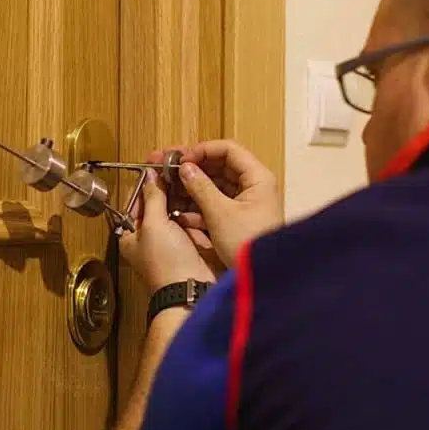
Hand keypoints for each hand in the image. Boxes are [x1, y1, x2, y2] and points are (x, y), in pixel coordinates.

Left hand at [119, 169, 222, 291]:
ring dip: (183, 197)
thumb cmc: (165, 261)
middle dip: (167, 189)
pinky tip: (201, 194)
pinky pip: (192, 220)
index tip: (157, 165)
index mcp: (131, 235)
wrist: (192, 288)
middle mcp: (149, 238)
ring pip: (176, 210)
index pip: (135, 202)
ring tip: (191, 177)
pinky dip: (196, 209)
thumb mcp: (153, 224)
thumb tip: (150, 174)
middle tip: (178, 168)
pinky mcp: (190, 243)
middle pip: (157, 205)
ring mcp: (171, 240)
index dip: (146, 184)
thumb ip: (152, 197)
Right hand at [149, 140, 282, 267]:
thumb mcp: (220, 214)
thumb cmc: (249, 245)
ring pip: (214, 186)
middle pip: (219, 166)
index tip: (181, 159)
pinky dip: (198, 206)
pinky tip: (179, 212)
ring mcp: (246, 203)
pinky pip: (215, 204)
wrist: (263, 279)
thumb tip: (185, 169)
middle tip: (166, 167)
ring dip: (192, 187)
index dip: (202, 151)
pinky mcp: (238, 220)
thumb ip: (200, 187)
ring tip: (168, 189)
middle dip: (192, 168)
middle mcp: (253, 187)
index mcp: (257, 178)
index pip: (228, 150)